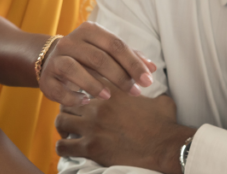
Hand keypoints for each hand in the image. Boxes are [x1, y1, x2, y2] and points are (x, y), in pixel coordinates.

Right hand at [38, 22, 156, 107]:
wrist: (51, 60)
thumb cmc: (87, 56)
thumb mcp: (107, 52)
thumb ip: (129, 57)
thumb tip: (152, 68)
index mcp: (90, 30)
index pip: (116, 45)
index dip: (133, 63)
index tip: (148, 80)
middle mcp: (71, 41)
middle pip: (98, 58)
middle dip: (120, 77)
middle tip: (135, 92)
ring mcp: (56, 59)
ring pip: (75, 69)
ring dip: (94, 85)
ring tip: (109, 96)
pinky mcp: (46, 77)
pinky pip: (60, 89)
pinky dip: (74, 97)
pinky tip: (85, 101)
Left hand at [54, 81, 195, 173]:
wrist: (165, 146)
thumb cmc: (164, 123)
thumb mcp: (158, 99)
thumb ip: (152, 90)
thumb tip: (155, 86)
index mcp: (113, 91)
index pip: (85, 78)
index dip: (80, 83)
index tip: (79, 90)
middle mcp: (98, 106)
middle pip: (68, 98)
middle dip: (68, 105)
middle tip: (72, 112)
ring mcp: (92, 126)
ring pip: (61, 120)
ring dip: (64, 126)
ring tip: (68, 131)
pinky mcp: (91, 147)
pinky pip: (64, 147)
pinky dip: (63, 148)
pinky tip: (69, 148)